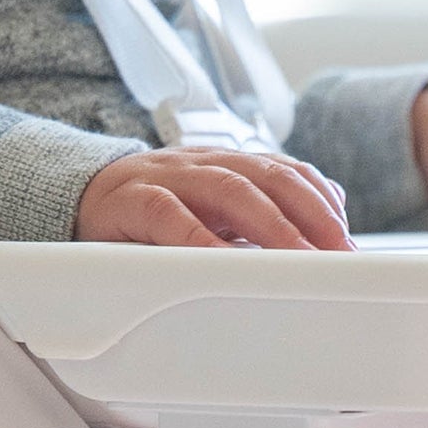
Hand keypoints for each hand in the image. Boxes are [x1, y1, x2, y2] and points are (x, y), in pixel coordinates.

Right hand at [74, 144, 352, 249]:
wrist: (78, 199)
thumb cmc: (154, 214)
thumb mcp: (213, 211)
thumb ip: (264, 212)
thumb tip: (328, 218)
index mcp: (229, 165)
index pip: (288, 172)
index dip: (322, 204)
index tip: (348, 243)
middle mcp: (205, 164)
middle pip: (271, 178)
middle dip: (311, 217)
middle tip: (337, 258)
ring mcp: (168, 177)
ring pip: (230, 190)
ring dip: (272, 228)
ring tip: (299, 262)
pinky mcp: (131, 201)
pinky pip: (170, 216)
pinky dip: (201, 240)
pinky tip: (224, 264)